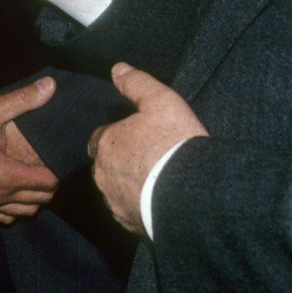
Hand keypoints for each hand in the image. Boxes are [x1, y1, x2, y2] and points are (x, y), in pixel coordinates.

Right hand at [0, 76, 59, 224]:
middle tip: (46, 166)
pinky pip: (2, 218)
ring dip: (32, 199)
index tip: (56, 158)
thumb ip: (23, 99)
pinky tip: (9, 192)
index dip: (57, 171)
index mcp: (6, 176)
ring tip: (31, 178)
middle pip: (39, 201)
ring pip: (22, 213)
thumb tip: (51, 85)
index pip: (48, 184)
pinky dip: (12, 208)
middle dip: (48, 186)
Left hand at [89, 63, 207, 236]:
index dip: (116, 134)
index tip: (134, 135)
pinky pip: (128, 212)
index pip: (100, 137)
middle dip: (119, 161)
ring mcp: (115, 202)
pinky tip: (156, 201)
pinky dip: (137, 206)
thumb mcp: (160, 101)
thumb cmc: (174, 143)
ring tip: (153, 181)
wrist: (192, 193)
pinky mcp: (129, 223)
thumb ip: (137, 83)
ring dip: (128, 184)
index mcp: (106, 144)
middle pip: (105, 164)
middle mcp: (103, 175)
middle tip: (146, 157)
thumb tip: (117, 69)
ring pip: (114, 189)